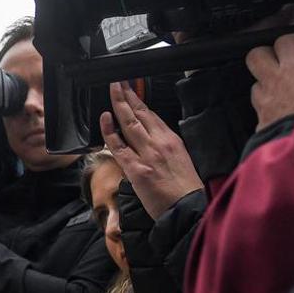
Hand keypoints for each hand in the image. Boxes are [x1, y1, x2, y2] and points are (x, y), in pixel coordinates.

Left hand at [99, 81, 203, 219]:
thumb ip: (166, 147)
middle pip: (140, 113)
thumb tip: (151, 139)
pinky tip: (105, 117)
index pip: (152, 115)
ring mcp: (147, 154)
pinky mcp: (136, 168)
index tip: (131, 90)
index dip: (139, 101)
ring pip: (129, 123)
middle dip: (127, 95)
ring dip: (119, 103)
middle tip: (118, 82)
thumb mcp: (182, 160)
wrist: (188, 210)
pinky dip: (110, 130)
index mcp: (172, 141)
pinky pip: (118, 146)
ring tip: (112, 89)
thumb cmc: (186, 190)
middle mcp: (160, 143)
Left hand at [245, 28, 293, 128]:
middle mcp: (276, 79)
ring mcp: (266, 101)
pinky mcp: (260, 122)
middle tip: (288, 66)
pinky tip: (285, 113)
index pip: (285, 38)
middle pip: (257, 54)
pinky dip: (268, 106)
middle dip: (269, 57)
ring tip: (290, 94)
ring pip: (256, 81)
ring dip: (268, 84)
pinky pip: (258, 106)